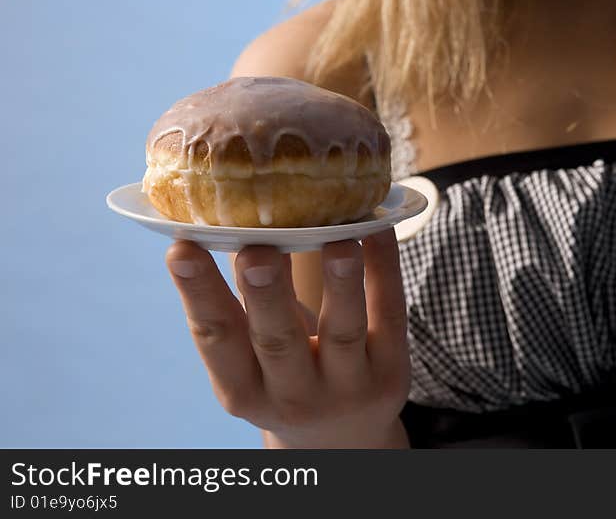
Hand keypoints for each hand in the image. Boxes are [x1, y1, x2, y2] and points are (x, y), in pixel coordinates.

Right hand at [164, 228, 410, 447]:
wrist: (345, 436)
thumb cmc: (285, 376)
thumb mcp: (254, 361)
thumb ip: (241, 308)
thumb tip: (224, 220)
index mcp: (243, 390)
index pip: (217, 340)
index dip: (198, 295)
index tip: (180, 248)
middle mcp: (293, 395)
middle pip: (278, 341)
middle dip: (265, 294)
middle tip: (255, 250)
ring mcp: (348, 387)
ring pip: (343, 333)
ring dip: (340, 285)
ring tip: (338, 241)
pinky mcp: (393, 373)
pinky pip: (390, 316)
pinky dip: (385, 271)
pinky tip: (378, 231)